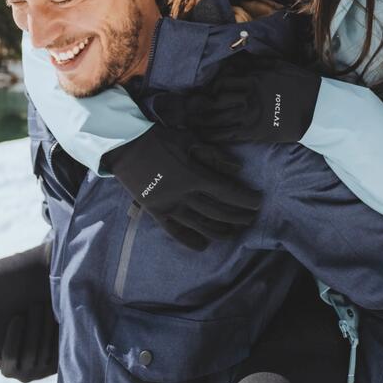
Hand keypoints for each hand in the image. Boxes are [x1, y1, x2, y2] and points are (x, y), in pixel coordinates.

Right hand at [0, 299, 57, 381]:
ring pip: (45, 347)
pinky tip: (57, 314)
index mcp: (8, 370)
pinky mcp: (58, 365)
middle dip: (33, 325)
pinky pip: (58, 347)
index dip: (13, 336)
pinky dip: (57, 330)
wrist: (37, 348)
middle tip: (36, 305)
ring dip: (46, 325)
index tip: (18, 316)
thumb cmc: (13, 340)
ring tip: (47, 305)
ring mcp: (43, 371)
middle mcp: (26, 375)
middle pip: (30, 350)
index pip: (10, 355)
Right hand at [102, 123, 260, 250]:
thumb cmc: (159, 137)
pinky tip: (204, 245)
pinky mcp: (156, 211)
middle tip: (250, 218)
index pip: (227, 192)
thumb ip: (213, 155)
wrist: (124, 145)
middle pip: (218, 211)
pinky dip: (190, 240)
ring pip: (200, 224)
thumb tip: (237, 169)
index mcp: (194, 175)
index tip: (257, 202)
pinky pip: (175, 231)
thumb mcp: (189, 139)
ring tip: (234, 233)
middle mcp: (184, 195)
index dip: (245, 199)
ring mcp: (169, 205)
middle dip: (238, 216)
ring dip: (220, 230)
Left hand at [176, 53, 321, 143]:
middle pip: (213, 101)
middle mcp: (247, 96)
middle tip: (187, 107)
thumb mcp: (276, 64)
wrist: (316, 109)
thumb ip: (253, 61)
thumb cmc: (298, 83)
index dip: (210, 87)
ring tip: (189, 121)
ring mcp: (249, 115)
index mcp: (252, 77)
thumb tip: (234, 55)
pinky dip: (211, 135)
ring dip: (199, 120)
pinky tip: (202, 134)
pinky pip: (225, 135)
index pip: (221, 81)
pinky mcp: (253, 133)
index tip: (205, 91)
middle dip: (197, 105)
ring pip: (215, 119)